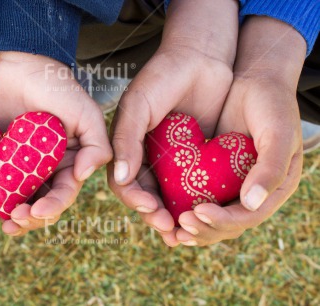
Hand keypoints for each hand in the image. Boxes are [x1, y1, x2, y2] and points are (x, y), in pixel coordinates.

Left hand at [0, 52, 112, 235]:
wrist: (23, 66)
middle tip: (14, 220)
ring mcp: (22, 167)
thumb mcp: (86, 114)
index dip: (52, 207)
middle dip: (30, 218)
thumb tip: (84, 176)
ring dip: (11, 215)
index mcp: (70, 164)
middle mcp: (47, 171)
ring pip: (17, 200)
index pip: (63, 193)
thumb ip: (97, 145)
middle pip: (40, 204)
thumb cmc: (59, 89)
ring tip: (0, 221)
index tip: (37, 212)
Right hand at [108, 0, 238, 245]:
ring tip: (186, 232)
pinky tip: (205, 213)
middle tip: (171, 229)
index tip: (151, 208)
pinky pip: (193, 184)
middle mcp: (147, 157)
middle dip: (156, 214)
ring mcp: (171, 159)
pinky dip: (195, 201)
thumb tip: (121, 178)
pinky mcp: (196, 157)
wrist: (200, 56)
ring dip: (175, 215)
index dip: (135, 199)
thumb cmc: (162, 76)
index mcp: (128, 147)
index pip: (124, 183)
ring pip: (170, 195)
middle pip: (147, 195)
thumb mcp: (138, 104)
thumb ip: (126, 139)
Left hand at [175, 17, 305, 245]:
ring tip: (166, 224)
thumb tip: (250, 204)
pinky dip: (180, 205)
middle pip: (225, 225)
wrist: (254, 81)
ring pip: (208, 216)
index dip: (222, 221)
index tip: (196, 213)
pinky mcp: (212, 174)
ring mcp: (231, 184)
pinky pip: (195, 196)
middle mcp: (252, 192)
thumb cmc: (272, 104)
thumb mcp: (278, 133)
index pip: (247, 217)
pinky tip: (161, 205)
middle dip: (201, 229)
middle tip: (178, 225)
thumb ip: (270, 168)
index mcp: (273, 188)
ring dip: (188, 224)